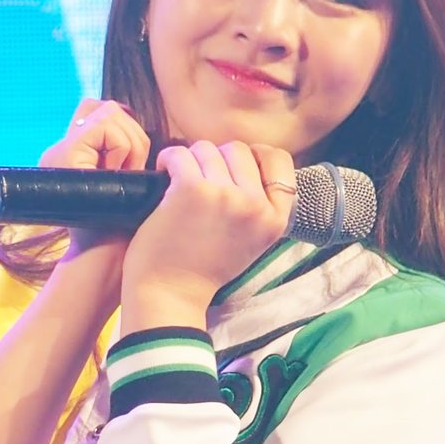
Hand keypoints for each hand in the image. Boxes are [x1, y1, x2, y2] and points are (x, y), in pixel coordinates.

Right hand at [39, 97, 152, 265]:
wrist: (105, 255)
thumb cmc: (121, 225)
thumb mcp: (124, 184)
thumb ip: (121, 156)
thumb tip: (136, 122)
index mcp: (70, 155)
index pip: (96, 109)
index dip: (124, 126)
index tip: (133, 161)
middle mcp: (58, 149)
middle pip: (106, 107)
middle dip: (132, 134)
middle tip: (132, 171)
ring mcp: (58, 151)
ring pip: (109, 113)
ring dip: (130, 144)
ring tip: (125, 176)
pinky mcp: (63, 155)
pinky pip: (105, 127)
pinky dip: (122, 148)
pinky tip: (117, 174)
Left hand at [120, 139, 295, 330]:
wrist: (171, 295)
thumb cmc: (205, 270)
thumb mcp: (251, 242)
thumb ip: (259, 206)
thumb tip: (251, 163)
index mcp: (275, 220)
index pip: (280, 161)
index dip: (256, 155)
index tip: (235, 166)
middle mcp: (255, 205)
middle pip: (240, 150)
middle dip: (217, 159)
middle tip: (201, 180)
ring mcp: (225, 195)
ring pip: (209, 149)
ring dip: (191, 160)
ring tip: (180, 182)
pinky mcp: (192, 189)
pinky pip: (180, 154)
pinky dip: (168, 160)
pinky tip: (164, 174)